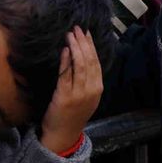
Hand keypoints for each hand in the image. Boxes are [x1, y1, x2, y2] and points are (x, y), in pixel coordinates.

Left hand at [41, 28, 103, 153]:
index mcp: (98, 88)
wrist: (63, 134)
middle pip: (90, 61)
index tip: (86, 33)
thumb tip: (79, 55)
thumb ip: (85, 79)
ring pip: (80, 66)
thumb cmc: (73, 113)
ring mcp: (79, 94)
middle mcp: (91, 90)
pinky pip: (66, 75)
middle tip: (77, 28)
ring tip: (70, 35)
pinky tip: (65, 50)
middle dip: (83, 43)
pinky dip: (66, 61)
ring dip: (75, 48)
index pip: (97, 62)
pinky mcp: (65, 97)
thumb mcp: (85, 96)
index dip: (91, 46)